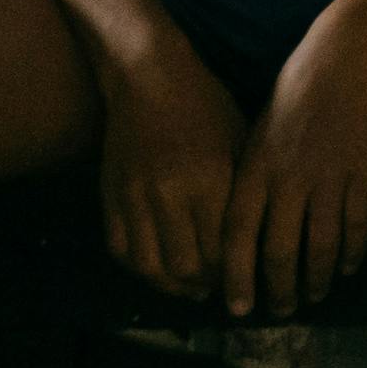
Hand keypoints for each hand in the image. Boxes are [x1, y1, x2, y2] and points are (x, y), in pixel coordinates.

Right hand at [97, 43, 247, 301]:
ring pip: (151, 267)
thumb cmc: (207, 106)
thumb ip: (242, 191)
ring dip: (173, 285)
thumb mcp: (240, 141)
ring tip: (192, 287)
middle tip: (221, 288)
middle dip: (207, 285)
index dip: (236, 272)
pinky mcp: (109, 198)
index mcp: (211, 179)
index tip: (248, 277)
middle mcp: (170, 195)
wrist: (149, 79)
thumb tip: (257, 237)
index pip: (224, 248)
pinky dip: (141, 269)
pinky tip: (160, 271)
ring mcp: (134, 199)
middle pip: (188, 266)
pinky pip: (121, 251)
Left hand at [221, 14, 366, 316]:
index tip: (237, 307)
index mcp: (255, 169)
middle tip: (280, 313)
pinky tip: (347, 268)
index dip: (237, 277)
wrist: (347, 53)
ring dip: (315, 280)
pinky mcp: (365, 172)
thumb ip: (252, 176)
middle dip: (278, 290)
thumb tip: (247, 222)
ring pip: (319, 246)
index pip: (238, 237)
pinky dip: (351, 253)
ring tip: (313, 297)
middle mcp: (288, 180)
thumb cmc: (296, 86)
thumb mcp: (258, 129)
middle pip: (279, 251)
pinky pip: (356, 225)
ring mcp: (329, 178)